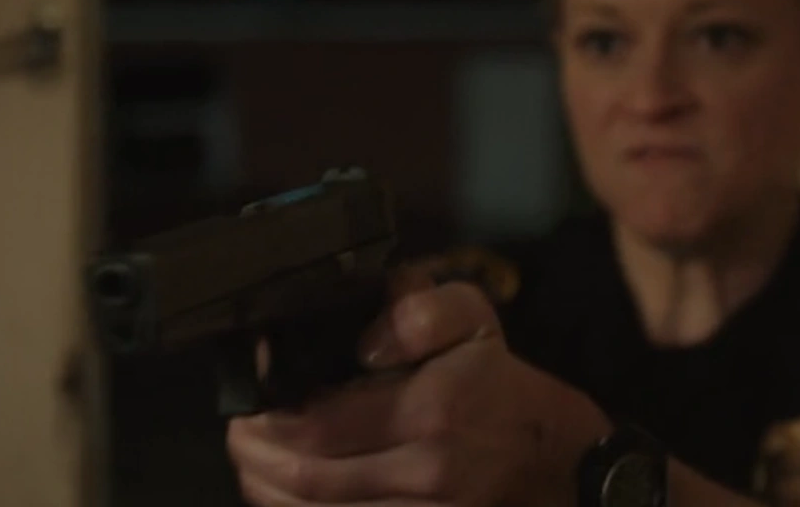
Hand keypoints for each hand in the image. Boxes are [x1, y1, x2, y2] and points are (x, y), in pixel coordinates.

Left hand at [226, 273, 614, 506]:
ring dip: (268, 492)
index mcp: (432, 409)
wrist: (561, 465)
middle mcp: (424, 470)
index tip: (252, 403)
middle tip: (239, 434)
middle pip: (306, 477)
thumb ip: (420, 311)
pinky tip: (284, 496)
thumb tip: (364, 339)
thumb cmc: (506, 389)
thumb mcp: (477, 321)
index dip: (271, 419)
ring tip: (251, 465)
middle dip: (255, 457)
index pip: (320, 425)